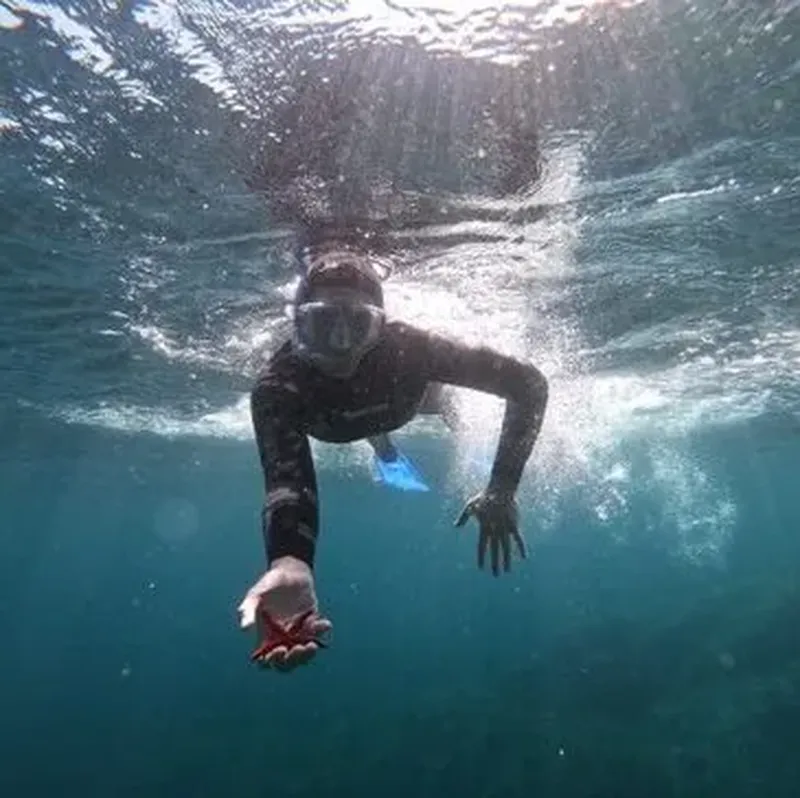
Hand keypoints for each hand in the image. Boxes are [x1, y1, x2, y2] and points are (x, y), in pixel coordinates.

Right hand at [237, 556, 331, 671]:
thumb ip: (248, 609)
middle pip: (287, 663)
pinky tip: (323, 623)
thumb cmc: (270, 583)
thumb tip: (245, 628)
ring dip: (308, 654)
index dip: (272, 662)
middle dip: (293, 661)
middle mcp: (281, 640)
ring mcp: (297, 633)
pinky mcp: (311, 623)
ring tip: (312, 645)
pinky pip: (317, 634)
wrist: (290, 570)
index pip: (266, 661)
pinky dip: (320, 631)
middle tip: (298, 648)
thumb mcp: (256, 594)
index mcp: (265, 638)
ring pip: (303, 654)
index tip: (278, 651)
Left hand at [454, 490, 525, 575]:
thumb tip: (456, 526)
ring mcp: (505, 528)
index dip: (481, 557)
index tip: (481, 567)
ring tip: (507, 571)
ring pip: (506, 547)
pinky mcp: (514, 525)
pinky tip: (524, 557)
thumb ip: (464, 517)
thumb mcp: (470, 506)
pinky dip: (521, 548)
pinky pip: (519, 539)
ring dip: (506, 560)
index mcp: (484, 527)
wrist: (500, 490)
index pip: (482, 546)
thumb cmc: (484, 497)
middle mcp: (494, 530)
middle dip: (495, 563)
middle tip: (495, 575)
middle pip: (494, 550)